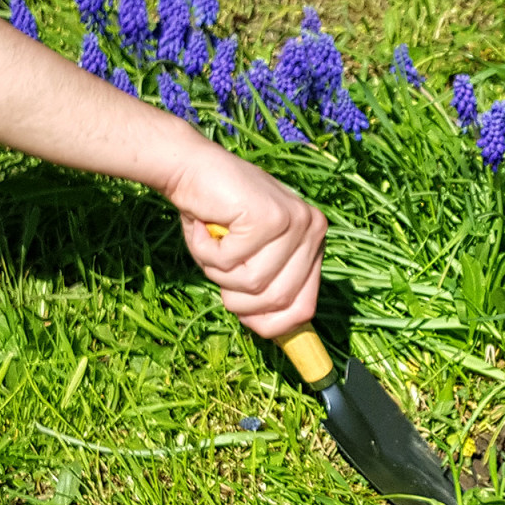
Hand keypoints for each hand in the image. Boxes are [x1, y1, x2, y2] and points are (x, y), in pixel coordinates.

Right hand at [163, 143, 326, 338]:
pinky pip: (231, 263)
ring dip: (220, 274)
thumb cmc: (216, 218)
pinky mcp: (270, 217)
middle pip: (280, 300)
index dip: (275, 325)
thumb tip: (278, 336)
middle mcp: (314, 231)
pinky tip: (205, 226)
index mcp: (314, 243)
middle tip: (220, 271)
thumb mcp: (250, 260)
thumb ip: (267, 289)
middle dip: (240, 300)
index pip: (306, 306)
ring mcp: (295, 223)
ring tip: (213, 244)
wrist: (190, 168)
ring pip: (253, 284)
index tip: (250, 322)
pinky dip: (207, 252)